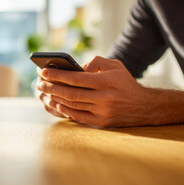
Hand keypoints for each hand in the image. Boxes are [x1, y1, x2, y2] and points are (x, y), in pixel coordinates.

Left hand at [36, 56, 155, 126]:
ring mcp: (103, 111)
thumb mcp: (115, 65)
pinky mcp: (102, 122)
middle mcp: (104, 97)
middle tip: (38, 82)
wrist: (144, 106)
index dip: (57, 75)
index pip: (76, 78)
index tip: (43, 71)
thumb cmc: (125, 82)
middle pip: (70, 93)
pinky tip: (55, 103)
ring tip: (44, 91)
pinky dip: (65, 110)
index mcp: (106, 81)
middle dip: (51, 87)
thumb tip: (75, 68)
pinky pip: (78, 116)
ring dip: (55, 98)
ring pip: (72, 105)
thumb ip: (95, 62)